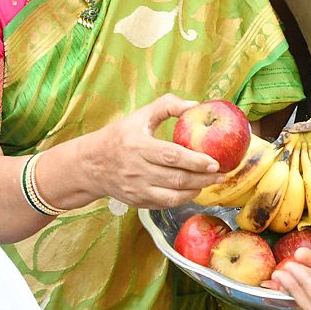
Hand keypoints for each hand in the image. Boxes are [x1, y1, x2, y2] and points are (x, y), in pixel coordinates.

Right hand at [84, 94, 221, 207]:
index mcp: (137, 146)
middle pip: (176, 179)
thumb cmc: (119, 136)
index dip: (195, 161)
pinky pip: (164, 204)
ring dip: (195, 191)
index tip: (215, 161)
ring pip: (172, 196)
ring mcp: (136, 189)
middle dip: (203, 178)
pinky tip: (193, 189)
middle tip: (221, 174)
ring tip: (211, 182)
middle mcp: (136, 170)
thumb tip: (195, 105)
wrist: (89, 165)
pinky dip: (181, 199)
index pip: (171, 156)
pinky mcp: (136, 202)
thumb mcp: (139, 116)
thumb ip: (167, 106)